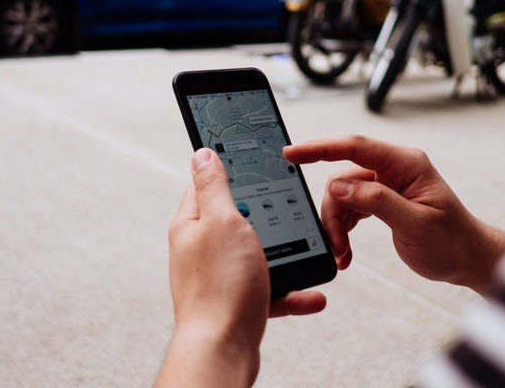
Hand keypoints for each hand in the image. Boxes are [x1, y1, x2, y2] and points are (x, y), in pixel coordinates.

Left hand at [156, 148, 325, 387]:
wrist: (222, 351)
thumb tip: (202, 154)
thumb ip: (214, 186)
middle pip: (238, 220)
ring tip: (308, 254)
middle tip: (288, 211)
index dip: (230, 170)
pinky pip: (271, 291)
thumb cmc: (220, 288)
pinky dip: (293, 293)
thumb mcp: (222, 221)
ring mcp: (220, 278)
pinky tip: (312, 295)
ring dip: (287, 256)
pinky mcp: (238, 304)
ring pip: (260, 257)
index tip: (253, 160)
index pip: (206, 185)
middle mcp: (202, 250)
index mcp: (192, 226)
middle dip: (268, 217)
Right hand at [284, 136, 504, 295]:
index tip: (291, 153)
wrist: (467, 259)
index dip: (320, 148)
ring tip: (342, 253)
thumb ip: (376, 201)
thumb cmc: (451, 241)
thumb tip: (338, 186)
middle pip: (342, 178)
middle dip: (333, 212)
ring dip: (337, 225)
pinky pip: (350, 206)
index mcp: (406, 163)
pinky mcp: (381, 198)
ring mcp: (387, 183)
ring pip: (342, 195)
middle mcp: (394, 168)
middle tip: (336, 245)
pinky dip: (344, 229)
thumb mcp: (414, 224)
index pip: (354, 147)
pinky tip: (346, 251)